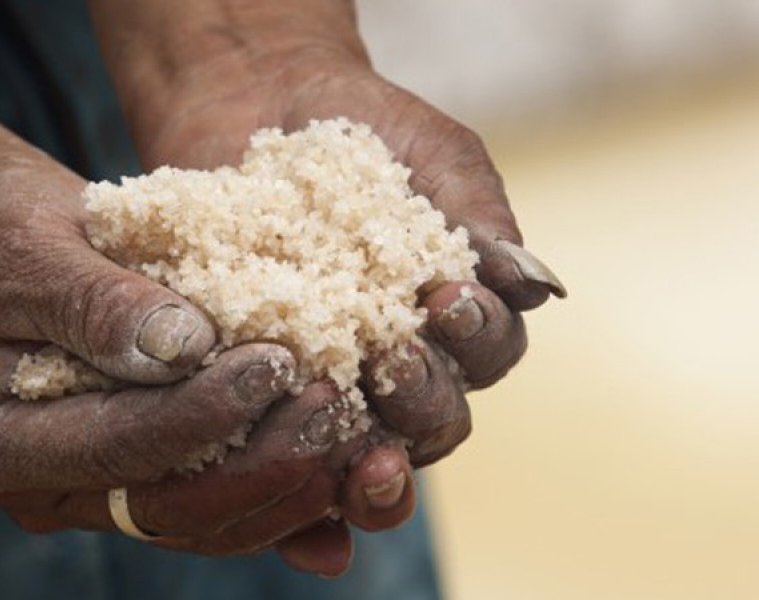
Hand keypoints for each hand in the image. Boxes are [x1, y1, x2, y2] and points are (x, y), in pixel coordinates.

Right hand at [0, 149, 372, 574]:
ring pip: (199, 517)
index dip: (202, 414)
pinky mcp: (135, 469)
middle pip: (167, 505)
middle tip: (335, 407)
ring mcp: (91, 489)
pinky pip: (210, 498)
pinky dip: (273, 490)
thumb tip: (187, 348)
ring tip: (351, 432)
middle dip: (260, 464)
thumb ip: (100, 305)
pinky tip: (340, 475)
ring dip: (281, 486)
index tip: (276, 364)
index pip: (117, 447)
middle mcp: (45, 487)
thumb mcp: (30, 252)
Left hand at [115, 36, 563, 559]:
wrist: (264, 106)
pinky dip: (282, 444)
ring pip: (364, 438)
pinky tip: (270, 431)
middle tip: (396, 351)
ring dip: (363, 434)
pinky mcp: (263, 377)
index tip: (450, 298)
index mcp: (457, 318)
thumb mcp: (437, 158)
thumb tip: (540, 286)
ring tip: (335, 394)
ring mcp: (331, 375)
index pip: (490, 353)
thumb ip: (482, 218)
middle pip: (436, 416)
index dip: (480, 339)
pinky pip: (279, 427)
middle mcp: (401, 360)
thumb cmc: (367, 130)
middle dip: (424, 392)